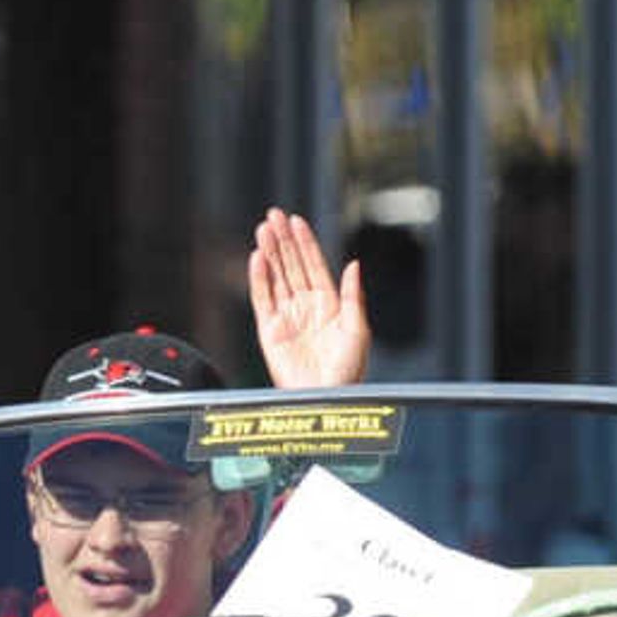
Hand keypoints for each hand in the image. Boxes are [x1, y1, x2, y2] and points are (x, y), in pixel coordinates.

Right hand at [247, 206, 371, 390]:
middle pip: (292, 265)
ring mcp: (287, 318)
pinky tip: (258, 258)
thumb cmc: (347, 372)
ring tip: (263, 230)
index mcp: (329, 305)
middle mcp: (306, 308)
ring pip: (276, 277)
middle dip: (283, 240)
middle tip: (274, 216)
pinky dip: (258, 278)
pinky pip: (262, 299)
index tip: (296, 221)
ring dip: (270, 253)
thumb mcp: (358, 329)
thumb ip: (354, 296)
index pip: (314, 265)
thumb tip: (353, 264)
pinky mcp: (269, 331)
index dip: (305, 242)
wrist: (325, 400)